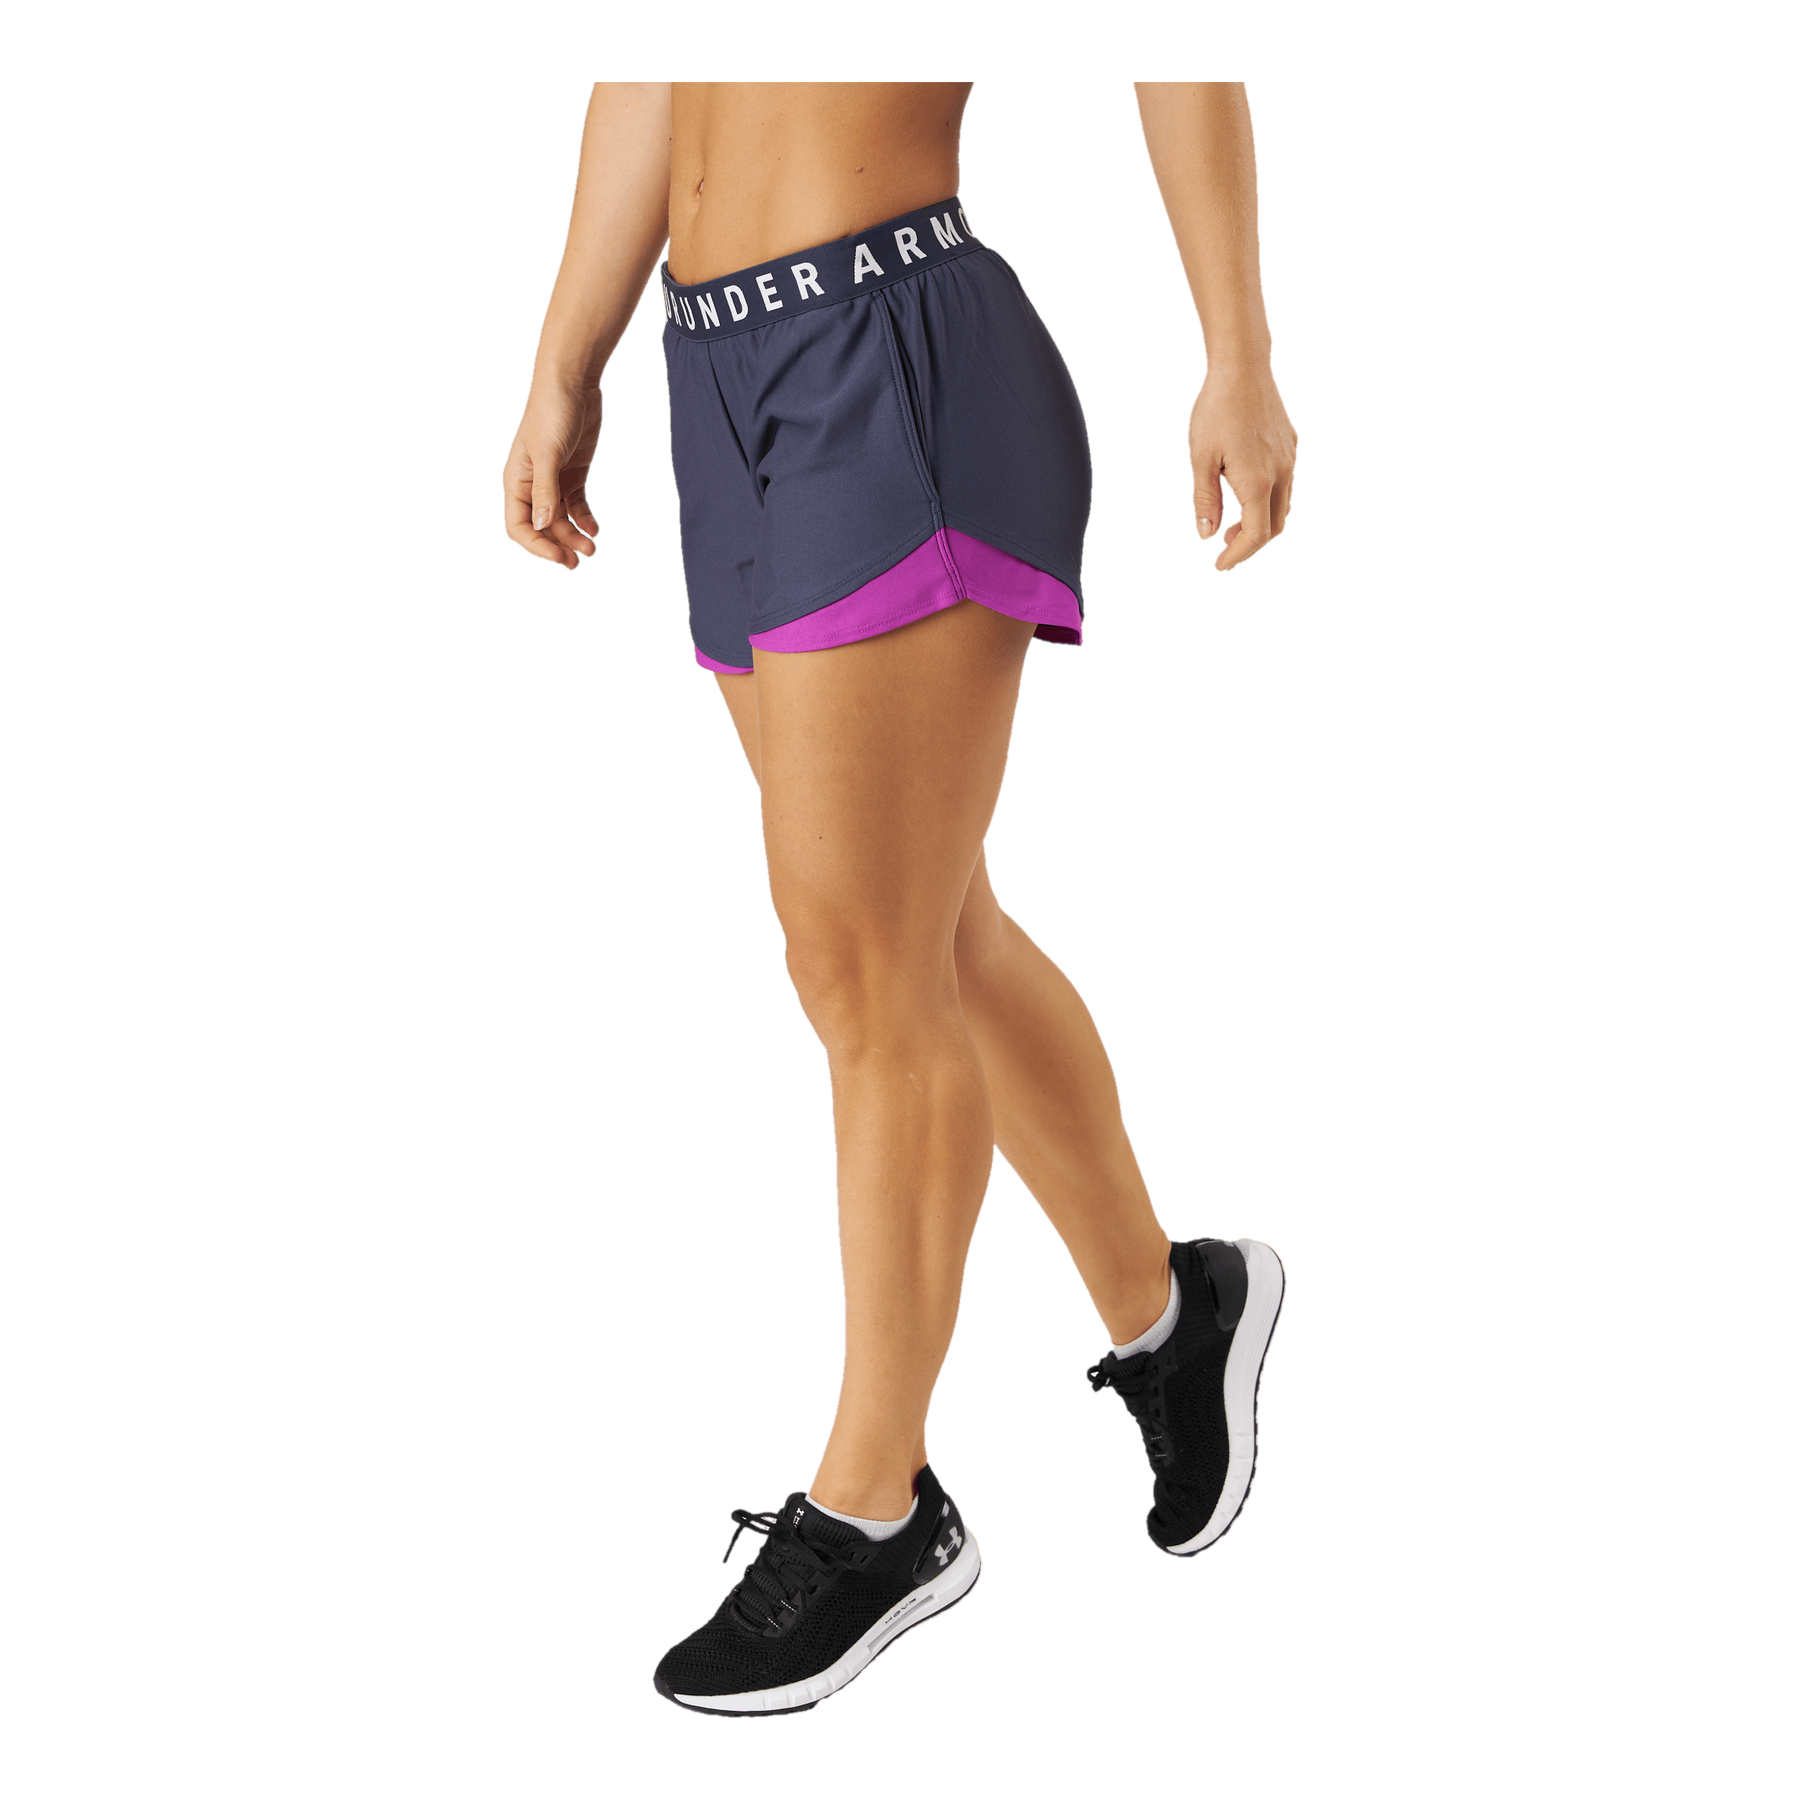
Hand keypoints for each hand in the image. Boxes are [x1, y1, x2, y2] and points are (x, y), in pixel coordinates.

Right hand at [501, 379, 607, 573]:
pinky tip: (595, 531)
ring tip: (592, 550)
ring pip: (561, 520)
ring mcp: (553, 480)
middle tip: (578, 563)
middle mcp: (532, 485)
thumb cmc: (551, 412)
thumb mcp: (547, 454)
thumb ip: (546, 491)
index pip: (519, 526)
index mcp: (516, 482)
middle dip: (558, 546)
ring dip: (574, 537)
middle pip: (541, 528)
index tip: (559, 557)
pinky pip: (576, 506)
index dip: (537, 546)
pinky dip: (584, 520)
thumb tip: (544, 525)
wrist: (572, 383)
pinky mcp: (572, 474)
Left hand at [1186, 363, 1298, 574]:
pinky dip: (1266, 502)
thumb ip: (1204, 500)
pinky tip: (1243, 491)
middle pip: (1273, 528)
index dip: (1237, 556)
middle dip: (1249, 544)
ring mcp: (1289, 460)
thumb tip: (1206, 536)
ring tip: (1230, 521)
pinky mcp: (1290, 447)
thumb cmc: (1216, 410)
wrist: (1243, 367)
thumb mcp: (1201, 459)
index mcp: (1257, 482)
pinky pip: (1285, 486)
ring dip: (1259, 523)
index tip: (1219, 566)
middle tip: (1223, 545)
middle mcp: (1281, 474)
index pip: (1254, 536)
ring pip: (1282, 508)